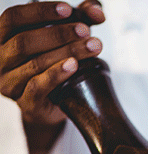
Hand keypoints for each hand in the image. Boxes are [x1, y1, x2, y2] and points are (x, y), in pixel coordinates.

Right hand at [0, 0, 104, 127]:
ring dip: (66, 53)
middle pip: (25, 41)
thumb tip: (98, 12)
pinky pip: (38, 86)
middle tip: (86, 31)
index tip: (68, 10)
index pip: (13, 17)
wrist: (53, 108)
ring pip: (35, 63)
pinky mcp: (25, 103)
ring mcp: (10, 82)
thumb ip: (78, 21)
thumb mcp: (64, 40)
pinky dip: (56, 74)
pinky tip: (74, 66)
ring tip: (91, 47)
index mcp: (2, 38)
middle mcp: (1, 59)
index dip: (40, 11)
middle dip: (59, 34)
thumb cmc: (55, 67)